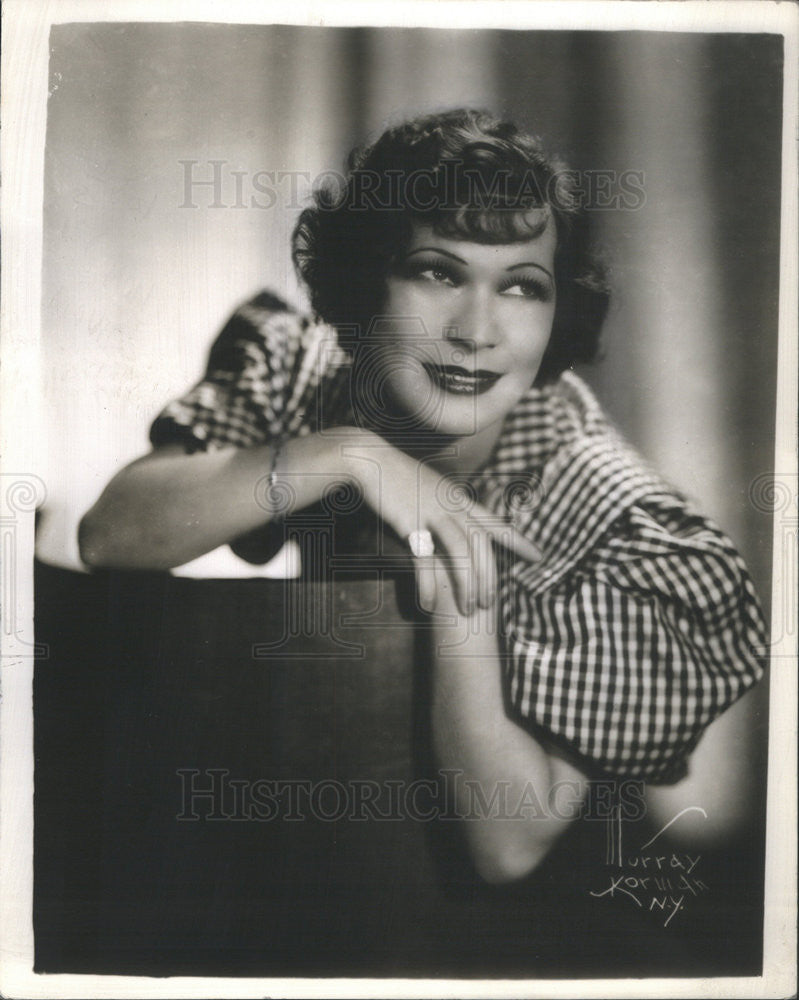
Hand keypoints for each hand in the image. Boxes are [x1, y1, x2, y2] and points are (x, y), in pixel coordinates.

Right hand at [338, 428, 540, 616]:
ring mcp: (432, 512)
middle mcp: (451, 504)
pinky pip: (424, 558)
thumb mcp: (427, 486)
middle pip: (481, 544)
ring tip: (468, 610)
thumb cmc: (393, 475)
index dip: (518, 540)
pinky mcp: (409, 522)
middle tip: (489, 604)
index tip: (539, 556)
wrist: (369, 459)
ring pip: (462, 552)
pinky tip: (427, 604)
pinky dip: (428, 583)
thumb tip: (451, 521)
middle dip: (488, 577)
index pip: (495, 522)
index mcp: (457, 498)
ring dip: (467, 584)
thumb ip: (443, 504)